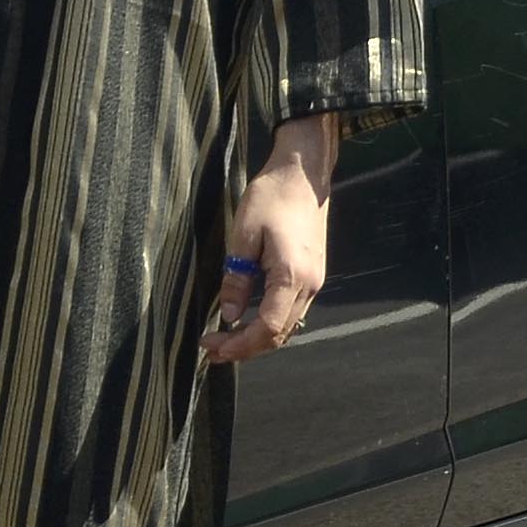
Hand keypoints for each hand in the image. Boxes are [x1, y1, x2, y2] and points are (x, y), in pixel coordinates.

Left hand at [203, 114, 339, 365]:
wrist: (304, 174)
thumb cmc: (273, 196)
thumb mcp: (245, 234)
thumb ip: (237, 278)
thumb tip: (230, 315)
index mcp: (292, 276)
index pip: (268, 327)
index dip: (240, 344)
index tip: (212, 345)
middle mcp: (309, 286)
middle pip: (279, 335)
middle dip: (245, 349)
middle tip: (212, 351)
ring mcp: (315, 282)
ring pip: (287, 327)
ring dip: (258, 340)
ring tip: (226, 342)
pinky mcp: (313, 276)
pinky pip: (292, 312)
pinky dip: (270, 325)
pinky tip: (249, 322)